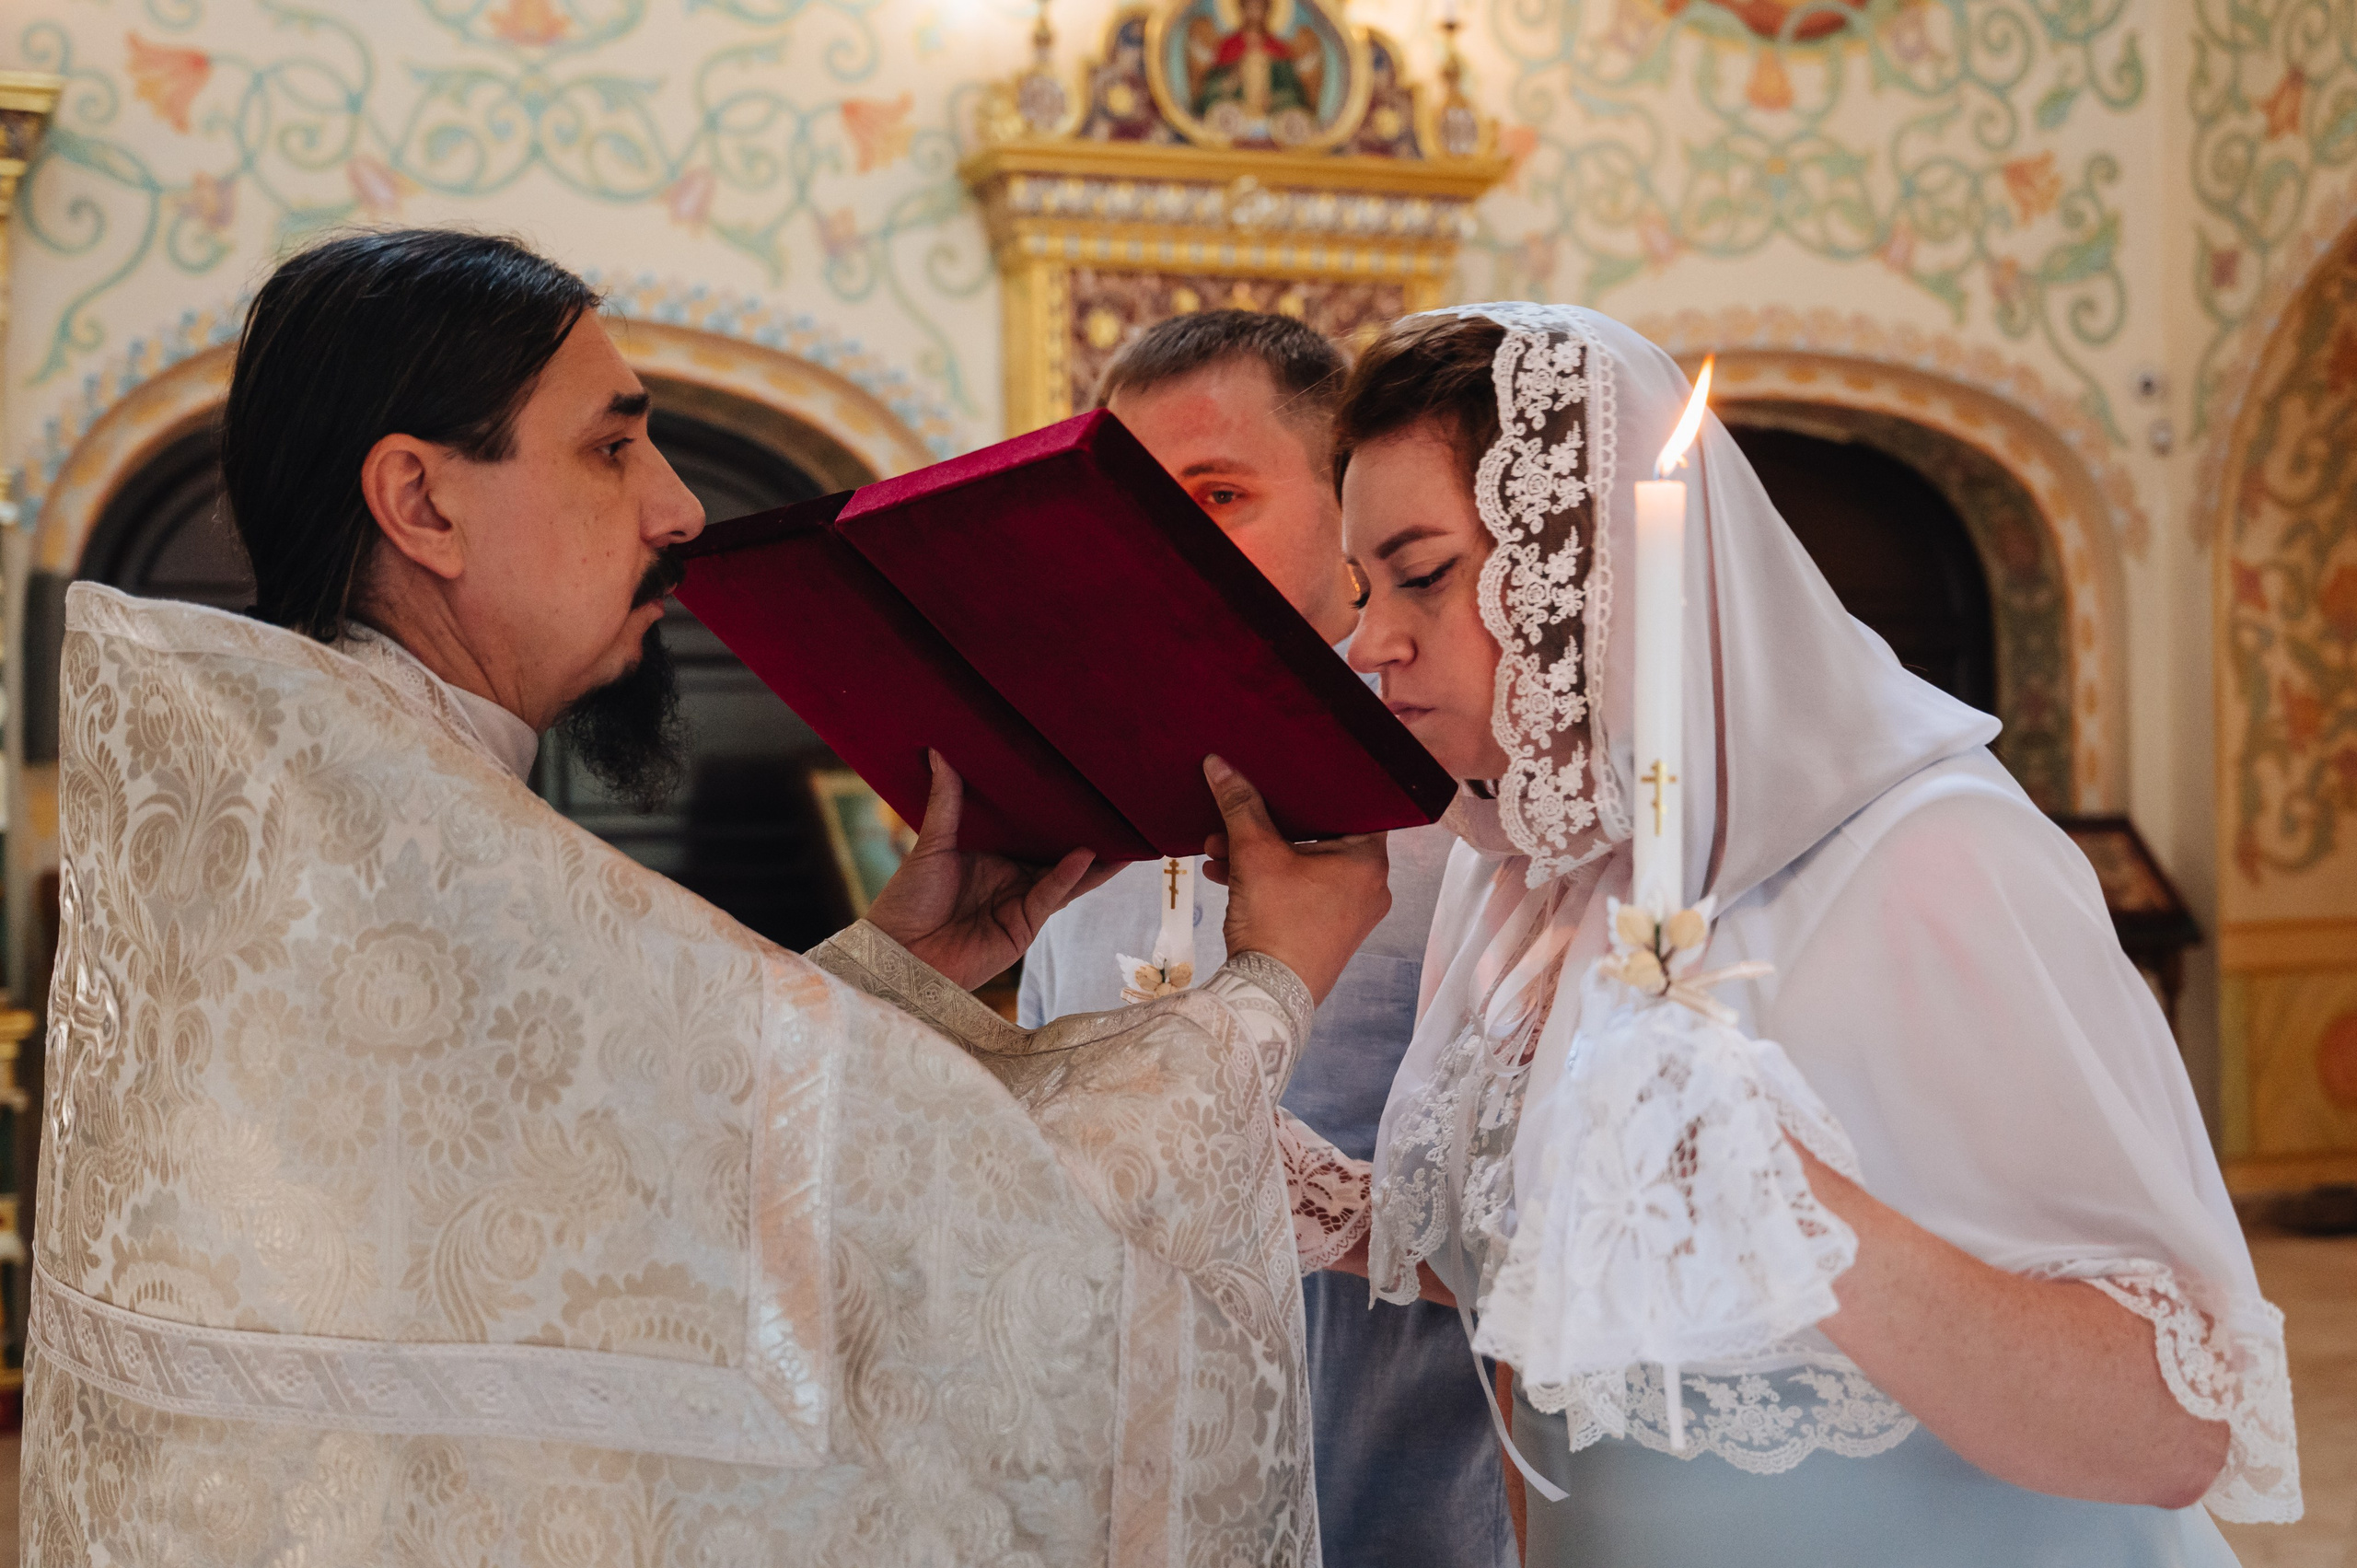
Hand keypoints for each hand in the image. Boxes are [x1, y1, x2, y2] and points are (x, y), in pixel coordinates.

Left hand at [865, 751, 1119, 988]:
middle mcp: (1009, 876)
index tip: (1078, 785)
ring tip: (1124, 837)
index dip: (1052, 811)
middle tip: (1116, 808)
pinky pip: (1051, 896)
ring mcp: (1019, 901)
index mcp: (989, 854)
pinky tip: (1086, 856)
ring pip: (1065, 876)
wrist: (899, 952)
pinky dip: (1069, 877)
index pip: (1028, 829)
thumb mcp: (931, 843)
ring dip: (1093, 860)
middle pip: (1055, 852)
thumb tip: (939, 751)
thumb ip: (946, 802)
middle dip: (1086, 834)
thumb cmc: (907, 899)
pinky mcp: (1024, 925)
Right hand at [1200, 755, 1388, 1003]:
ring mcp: (1352, 913)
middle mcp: (1370, 886)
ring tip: (1218, 850)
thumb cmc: (1276, 923)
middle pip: (1320, 836)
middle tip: (1236, 817)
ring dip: (1261, 855)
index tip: (1290, 776)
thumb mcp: (1255, 854)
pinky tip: (1226, 876)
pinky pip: (1302, 892)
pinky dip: (1269, 882)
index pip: (1354, 806)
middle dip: (1269, 827)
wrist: (1268, 996)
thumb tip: (1220, 765)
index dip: (1320, 788)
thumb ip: (1241, 805)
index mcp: (1368, 861)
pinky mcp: (1330, 933)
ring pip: (1304, 866)